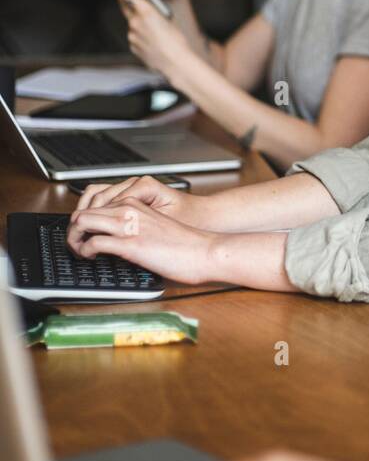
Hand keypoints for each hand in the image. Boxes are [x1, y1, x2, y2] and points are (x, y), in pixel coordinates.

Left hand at [66, 198, 216, 284]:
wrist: (204, 251)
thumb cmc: (184, 244)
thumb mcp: (154, 225)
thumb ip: (134, 225)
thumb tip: (116, 238)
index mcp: (135, 203)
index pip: (94, 203)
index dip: (82, 220)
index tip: (82, 233)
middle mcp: (128, 209)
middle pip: (82, 211)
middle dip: (72, 229)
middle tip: (76, 244)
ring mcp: (128, 226)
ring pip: (82, 222)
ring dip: (74, 239)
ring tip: (79, 251)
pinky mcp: (130, 245)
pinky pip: (93, 243)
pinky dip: (85, 251)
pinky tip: (91, 257)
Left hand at [112, 0, 189, 77]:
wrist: (175, 62)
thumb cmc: (176, 40)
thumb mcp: (167, 19)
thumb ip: (153, 12)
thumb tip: (145, 10)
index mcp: (145, 11)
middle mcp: (135, 21)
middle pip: (125, 5)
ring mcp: (132, 34)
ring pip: (133, 23)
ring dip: (140, 22)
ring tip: (157, 31)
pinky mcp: (133, 46)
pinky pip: (136, 36)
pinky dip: (142, 36)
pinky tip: (154, 41)